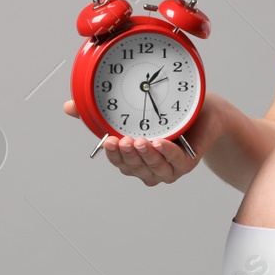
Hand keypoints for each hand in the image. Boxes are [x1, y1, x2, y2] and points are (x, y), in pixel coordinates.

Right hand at [61, 95, 231, 186]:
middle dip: (127, 156)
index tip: (107, 140)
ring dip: (146, 156)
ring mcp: (169, 167)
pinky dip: (167, 154)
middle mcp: (150, 166)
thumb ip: (100, 110)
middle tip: (122, 140)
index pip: (119, 162)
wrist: (205, 108)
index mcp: (135, 156)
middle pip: (133, 168)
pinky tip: (160, 143)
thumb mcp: (133, 105)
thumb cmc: (169, 110)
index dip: (112, 154)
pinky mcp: (188, 162)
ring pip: (154, 170)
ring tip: (140, 140)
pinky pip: (177, 163)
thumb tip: (69, 107)